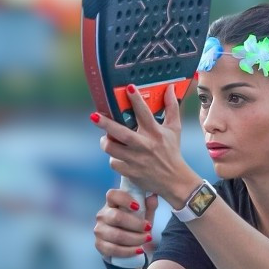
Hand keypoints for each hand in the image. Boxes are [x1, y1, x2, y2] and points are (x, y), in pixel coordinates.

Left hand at [93, 83, 196, 201]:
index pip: (145, 113)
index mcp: (156, 133)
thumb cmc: (172, 152)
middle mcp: (145, 146)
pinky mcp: (131, 173)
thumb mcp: (174, 129)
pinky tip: (119, 157)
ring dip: (106, 142)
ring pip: (112, 149)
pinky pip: (114, 163)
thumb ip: (172, 108)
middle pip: (122, 133)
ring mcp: (137, 160)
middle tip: (94, 116)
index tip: (128, 88)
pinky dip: (114, 159)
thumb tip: (169, 89)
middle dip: (106, 124)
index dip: (136, 100)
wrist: (174, 181)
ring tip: (107, 139)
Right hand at [94, 189, 158, 259]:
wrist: (128, 244)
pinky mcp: (99, 245)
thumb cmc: (135, 225)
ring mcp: (99, 230)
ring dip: (135, 239)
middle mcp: (103, 215)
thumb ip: (149, 207)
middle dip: (136, 224)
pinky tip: (139, 250)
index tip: (138, 206)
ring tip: (147, 239)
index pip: (112, 195)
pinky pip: (113, 249)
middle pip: (116, 217)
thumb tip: (153, 197)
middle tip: (149, 228)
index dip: (124, 199)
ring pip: (116, 235)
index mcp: (112, 203)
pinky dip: (128, 251)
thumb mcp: (144, 215)